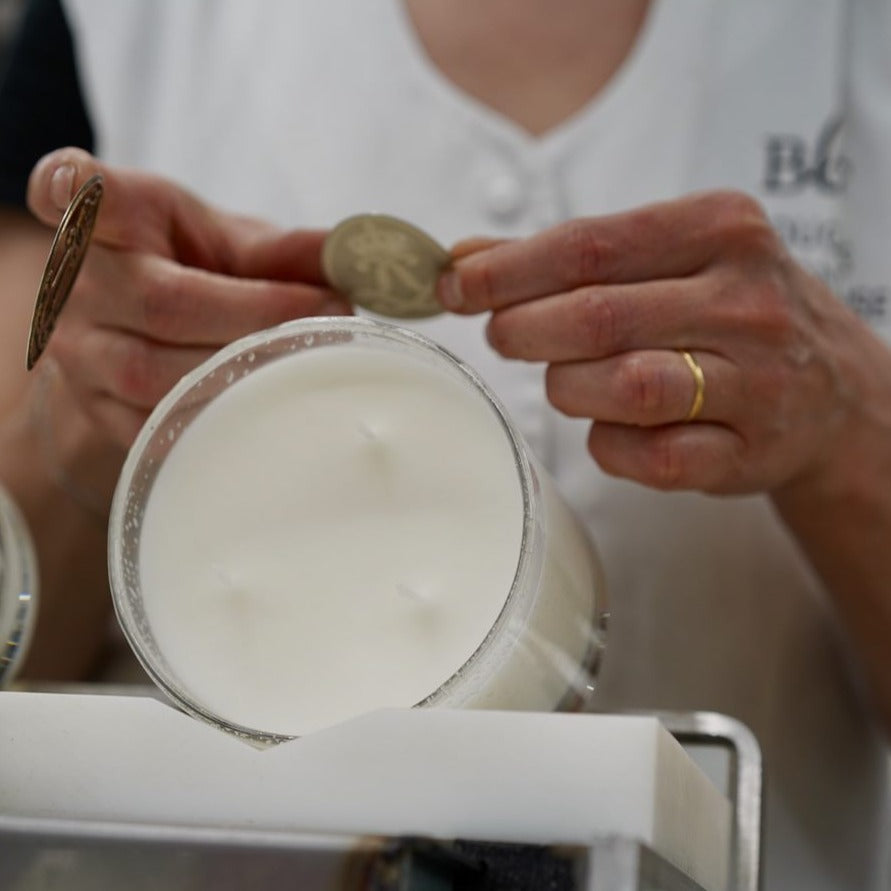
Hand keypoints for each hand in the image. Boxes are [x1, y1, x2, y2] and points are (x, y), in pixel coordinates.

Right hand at [27, 148, 350, 446]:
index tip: (80, 186)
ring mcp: (80, 353)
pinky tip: (268, 409)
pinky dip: (218, 421)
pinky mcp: (97, 411)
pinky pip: (153, 429)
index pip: (77, 195)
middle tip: (328, 315)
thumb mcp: (233, 242)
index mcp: (107, 222)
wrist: (148, 328)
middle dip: (256, 315)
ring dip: (244, 374)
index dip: (75, 192)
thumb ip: (287, 249)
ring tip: (308, 364)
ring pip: (152, 376)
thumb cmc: (195, 269)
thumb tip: (353, 256)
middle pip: (160, 302)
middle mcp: (77, 286)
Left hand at [438, 190, 890, 496]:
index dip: (506, 272)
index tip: (453, 285)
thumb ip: (568, 255)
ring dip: (568, 389)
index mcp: (721, 229)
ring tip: (568, 379)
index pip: (588, 246)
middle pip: (596, 317)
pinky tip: (612, 427)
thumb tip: (466, 257)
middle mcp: (746, 301)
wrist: (830, 389)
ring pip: (622, 387)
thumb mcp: (666, 257)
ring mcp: (755, 382)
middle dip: (524, 331)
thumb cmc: (727, 312)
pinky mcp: (747, 453)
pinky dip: (608, 445)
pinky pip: (645, 457)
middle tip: (502, 336)